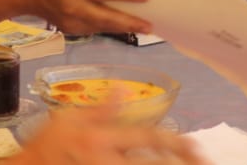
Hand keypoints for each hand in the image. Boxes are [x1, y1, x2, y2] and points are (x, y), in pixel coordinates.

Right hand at [12, 108, 208, 164]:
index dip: (175, 144)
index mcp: (103, 138)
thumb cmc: (43, 147)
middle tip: (204, 163)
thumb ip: (100, 109)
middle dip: (181, 163)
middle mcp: (107, 159)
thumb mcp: (68, 120)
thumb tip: (125, 89)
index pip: (148, 140)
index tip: (196, 148)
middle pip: (153, 164)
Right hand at [23, 0, 152, 35]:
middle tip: (150, 26)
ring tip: (142, 26)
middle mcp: (74, 7)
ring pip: (102, 27)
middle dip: (130, 23)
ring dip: (122, 27)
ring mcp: (71, 22)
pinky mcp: (70, 31)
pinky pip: (93, 29)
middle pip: (107, 18)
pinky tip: (121, 25)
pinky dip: (107, 26)